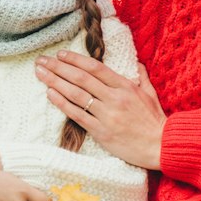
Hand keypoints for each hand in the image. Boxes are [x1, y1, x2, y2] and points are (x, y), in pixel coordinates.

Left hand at [35, 51, 165, 169]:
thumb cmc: (155, 121)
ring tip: (40, 73)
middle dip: (58, 67)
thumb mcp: (150, 94)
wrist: (160, 146)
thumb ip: (141, 76)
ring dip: (55, 82)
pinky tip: (50, 94)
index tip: (60, 54)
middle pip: (81, 78)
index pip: (96, 68)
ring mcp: (107, 114)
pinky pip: (77, 115)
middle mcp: (114, 98)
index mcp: (125, 86)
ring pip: (76, 94)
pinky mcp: (101, 131)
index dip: (76, 59)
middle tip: (41, 60)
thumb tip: (136, 63)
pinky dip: (62, 103)